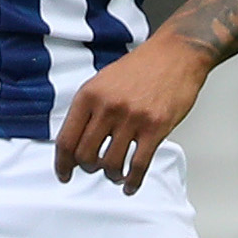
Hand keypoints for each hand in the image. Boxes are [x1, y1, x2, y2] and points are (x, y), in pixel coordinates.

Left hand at [53, 34, 210, 194]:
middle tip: (93, 168)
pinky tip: (130, 183)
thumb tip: (76, 138)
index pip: (66, 139)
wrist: (175, 53)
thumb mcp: (104, 79)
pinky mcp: (155, 128)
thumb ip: (89, 107)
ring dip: (110, 175)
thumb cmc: (142, 66)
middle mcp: (107, 106)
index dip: (62, 163)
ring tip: (114, 173)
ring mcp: (131, 118)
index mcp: (90, 94)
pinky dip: (132, 181)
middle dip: (87, 168)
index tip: (64, 172)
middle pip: (85, 156)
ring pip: (110, 164)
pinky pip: (138, 166)